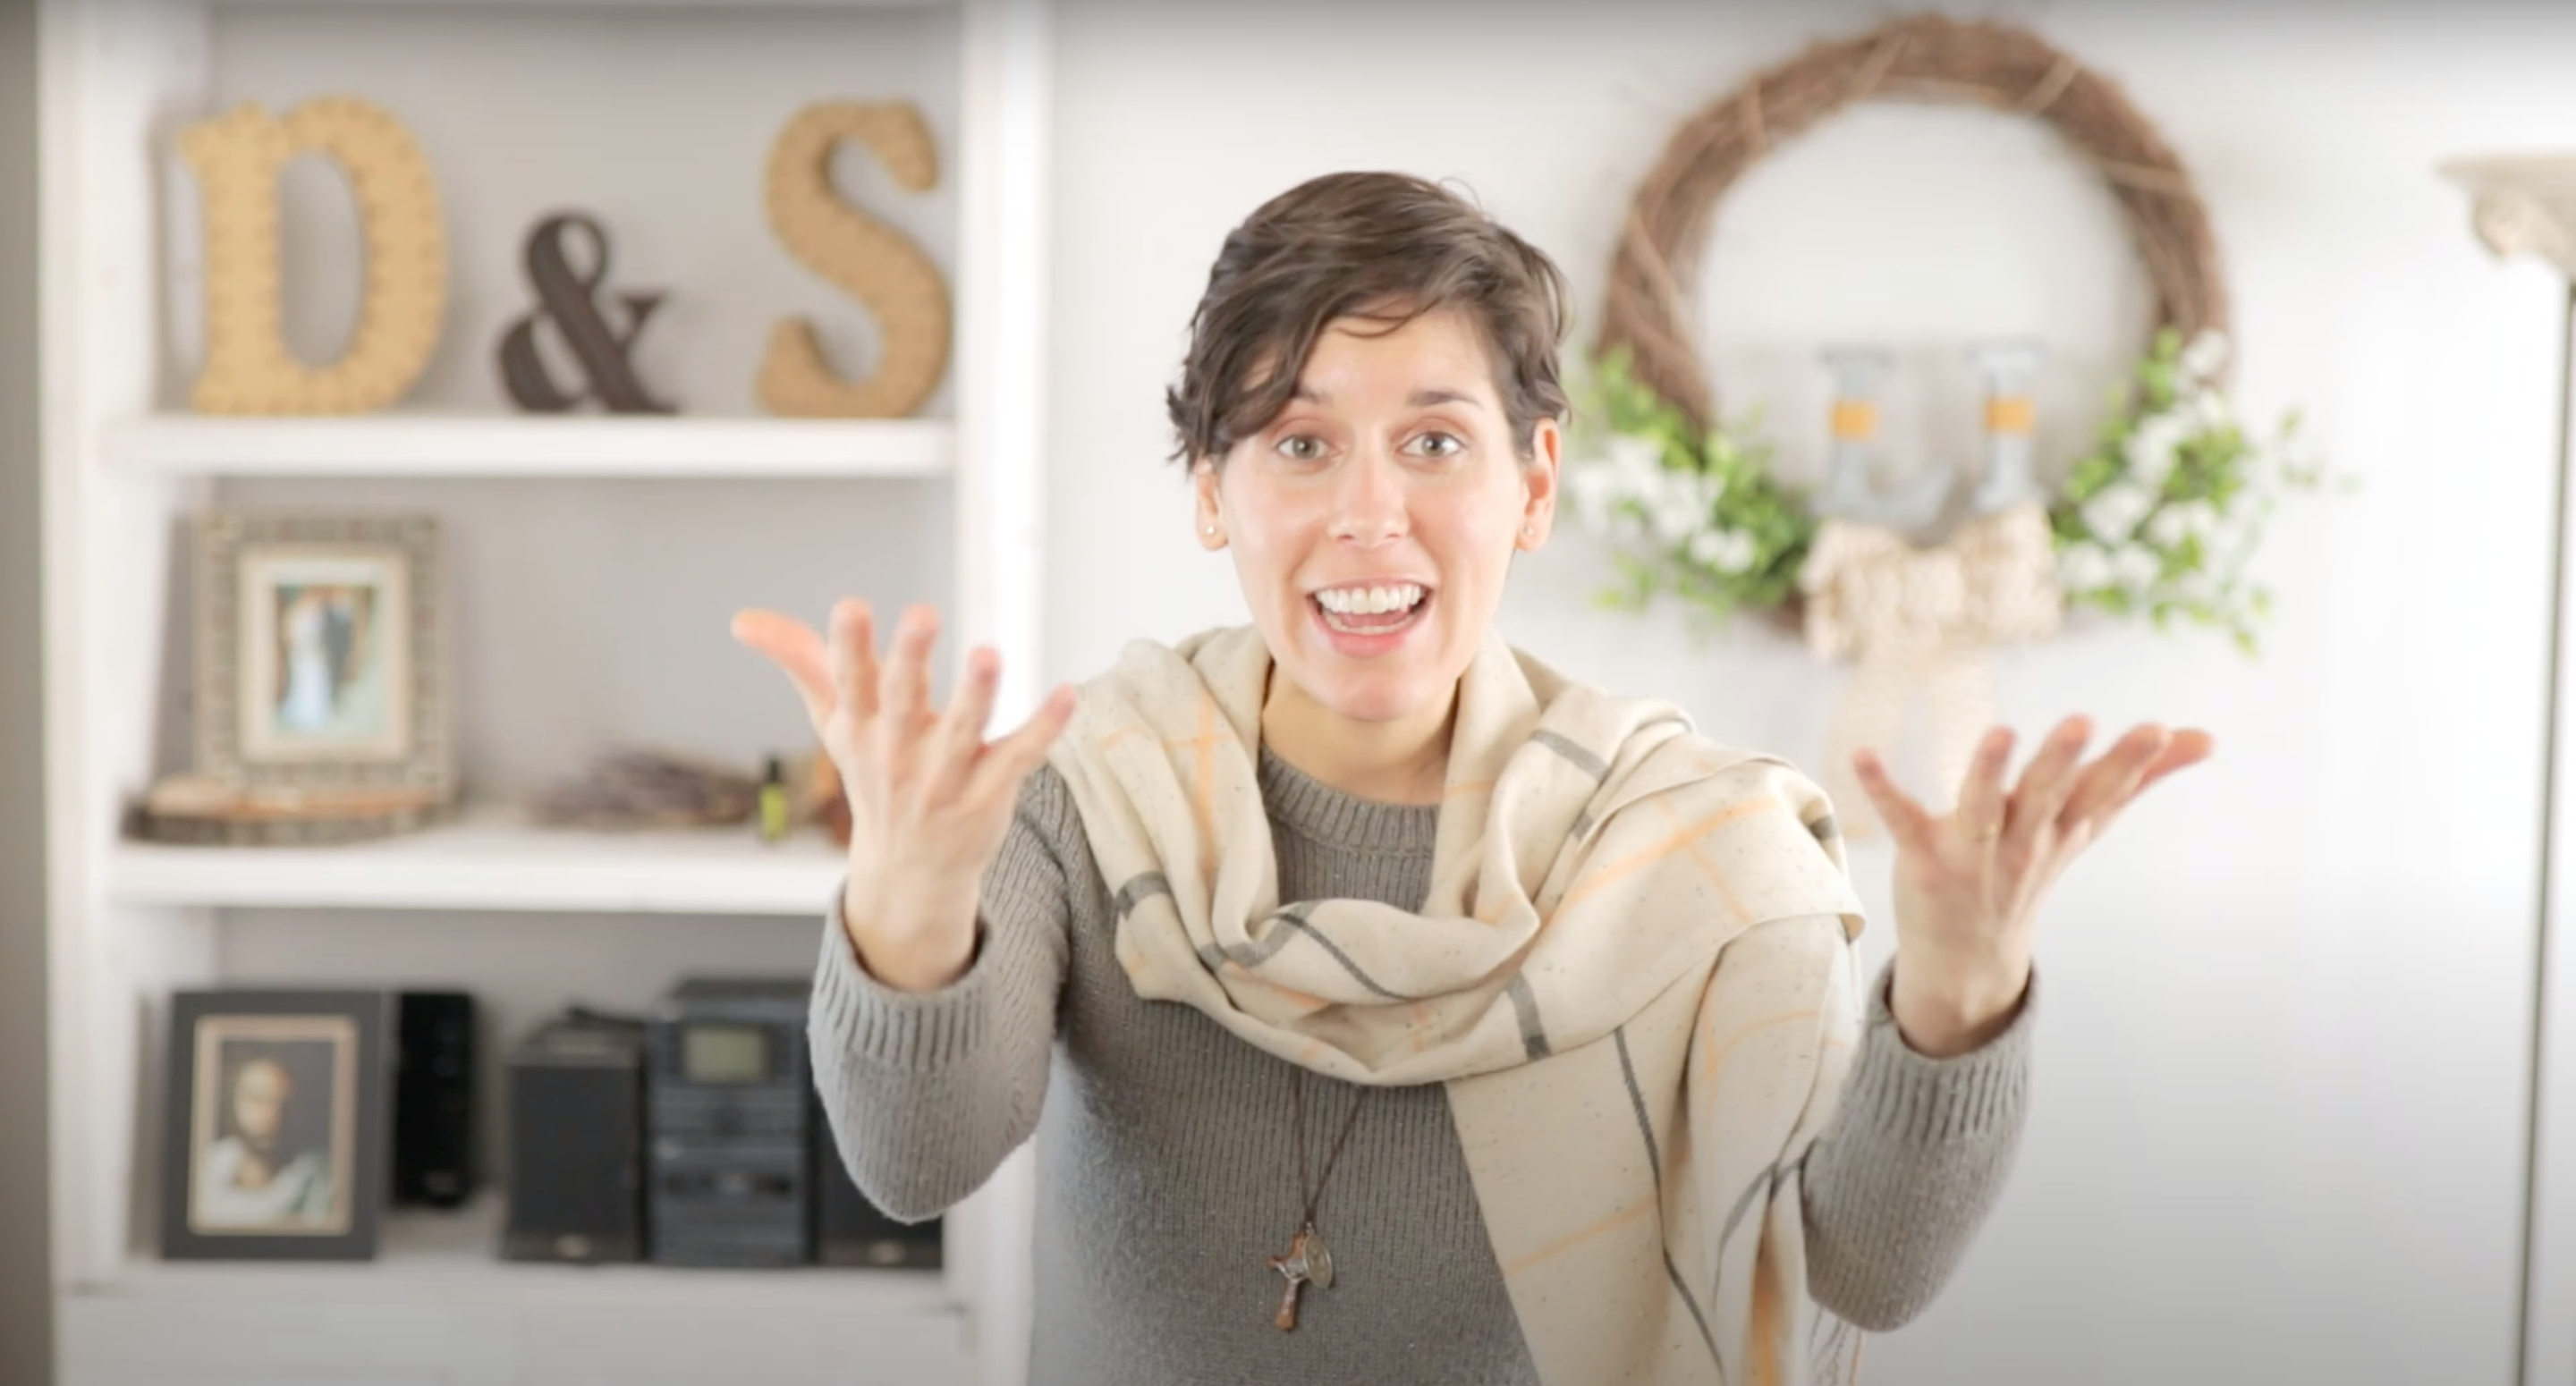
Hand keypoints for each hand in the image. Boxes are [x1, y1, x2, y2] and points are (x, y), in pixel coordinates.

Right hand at [733, 600, 1076, 991]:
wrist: (910, 870)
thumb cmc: (873, 775)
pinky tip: (1069, 693)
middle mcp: (898, 754)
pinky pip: (1019, 758)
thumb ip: (800, 661)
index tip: (850, 606)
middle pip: (903, 702)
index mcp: (860, 730)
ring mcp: (944, 779)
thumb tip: (743, 619)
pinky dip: (1045, 729)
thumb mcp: (834, 721)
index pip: (850, 683)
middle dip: (909, 659)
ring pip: (963, 733)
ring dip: (976, 694)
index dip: (847, 646)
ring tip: (989, 653)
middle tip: (922, 614)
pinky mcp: (989, 794)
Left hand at [1851, 717, 2213, 1056]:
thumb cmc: (2029, 870)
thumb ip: (2138, 779)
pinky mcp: (1921, 859)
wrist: (1968, 959)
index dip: (2130, 763)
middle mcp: (2022, 842)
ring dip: (1989, 771)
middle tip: (2082, 723)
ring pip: (1982, 808)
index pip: (2101, 793)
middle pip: (2046, 798)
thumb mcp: (2085, 826)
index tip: (2160, 730)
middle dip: (2063, 762)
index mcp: (2062, 830)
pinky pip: (1902, 820)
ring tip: (2000, 732)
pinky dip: (1883, 790)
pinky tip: (1862, 756)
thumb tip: (2204, 737)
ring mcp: (1972, 854)